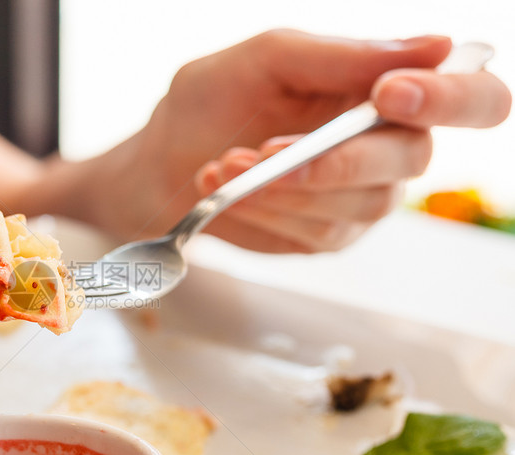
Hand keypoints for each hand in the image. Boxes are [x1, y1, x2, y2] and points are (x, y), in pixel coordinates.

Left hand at [83, 30, 510, 251]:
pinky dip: (268, 209)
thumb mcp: (267, 60)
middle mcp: (386, 146)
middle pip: (413, 158)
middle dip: (336, 159)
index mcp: (385, 90)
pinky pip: (318, 233)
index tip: (389, 94)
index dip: (450, 98)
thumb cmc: (211, 103)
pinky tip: (227, 189)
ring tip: (226, 163)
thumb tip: (438, 46)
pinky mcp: (324, 236)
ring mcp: (358, 198)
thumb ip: (341, 56)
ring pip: (360, 205)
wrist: (158, 164)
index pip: (469, 97)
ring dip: (286, 187)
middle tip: (269, 150)